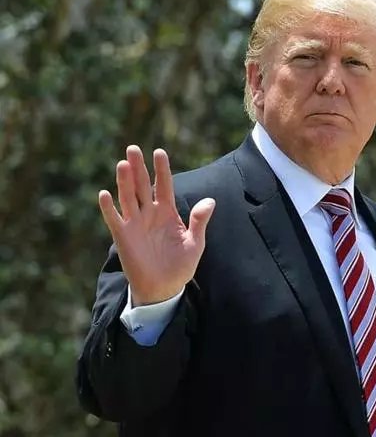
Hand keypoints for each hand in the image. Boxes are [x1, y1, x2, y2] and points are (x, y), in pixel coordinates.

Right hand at [98, 145, 214, 305]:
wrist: (164, 288)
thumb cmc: (181, 265)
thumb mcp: (194, 243)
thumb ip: (199, 221)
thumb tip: (209, 200)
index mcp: (167, 212)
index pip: (164, 185)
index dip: (161, 169)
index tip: (159, 152)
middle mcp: (149, 214)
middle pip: (142, 186)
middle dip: (139, 168)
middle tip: (133, 148)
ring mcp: (135, 224)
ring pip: (128, 198)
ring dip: (124, 181)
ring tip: (123, 163)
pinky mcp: (123, 237)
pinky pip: (114, 219)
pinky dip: (109, 207)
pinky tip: (105, 193)